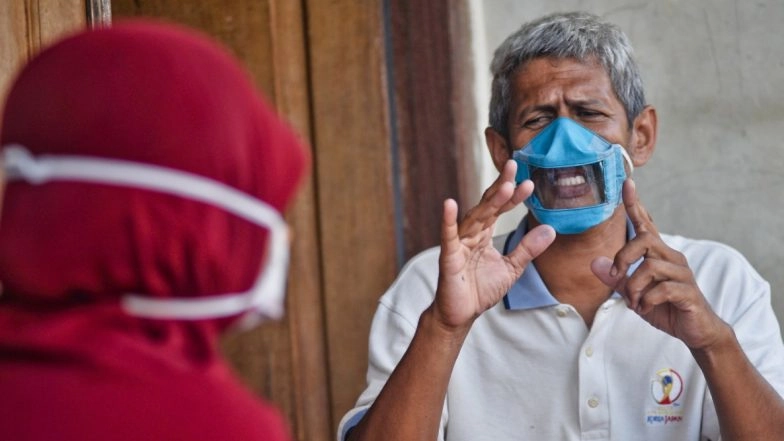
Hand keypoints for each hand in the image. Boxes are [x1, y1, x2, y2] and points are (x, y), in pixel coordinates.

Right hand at [433, 160, 554, 330]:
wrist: (461, 314)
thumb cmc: (480, 290)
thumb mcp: (512, 268)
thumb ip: (528, 248)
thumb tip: (550, 229)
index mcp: (484, 234)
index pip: (500, 209)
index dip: (514, 196)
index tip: (530, 183)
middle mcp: (471, 234)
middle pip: (487, 205)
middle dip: (501, 186)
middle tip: (515, 165)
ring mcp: (459, 244)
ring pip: (475, 217)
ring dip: (489, 202)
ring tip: (505, 186)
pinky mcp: (449, 257)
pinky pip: (448, 236)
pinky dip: (448, 220)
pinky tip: (449, 204)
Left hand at [591, 179, 727, 348]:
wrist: (695, 331)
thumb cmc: (664, 308)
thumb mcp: (633, 294)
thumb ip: (616, 279)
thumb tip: (594, 263)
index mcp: (658, 255)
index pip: (645, 225)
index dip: (635, 205)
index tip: (627, 183)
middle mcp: (671, 258)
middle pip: (644, 240)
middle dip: (623, 257)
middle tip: (616, 278)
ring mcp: (682, 274)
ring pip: (650, 266)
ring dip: (634, 287)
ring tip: (634, 302)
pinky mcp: (688, 291)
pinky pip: (663, 288)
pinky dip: (647, 300)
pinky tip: (645, 308)